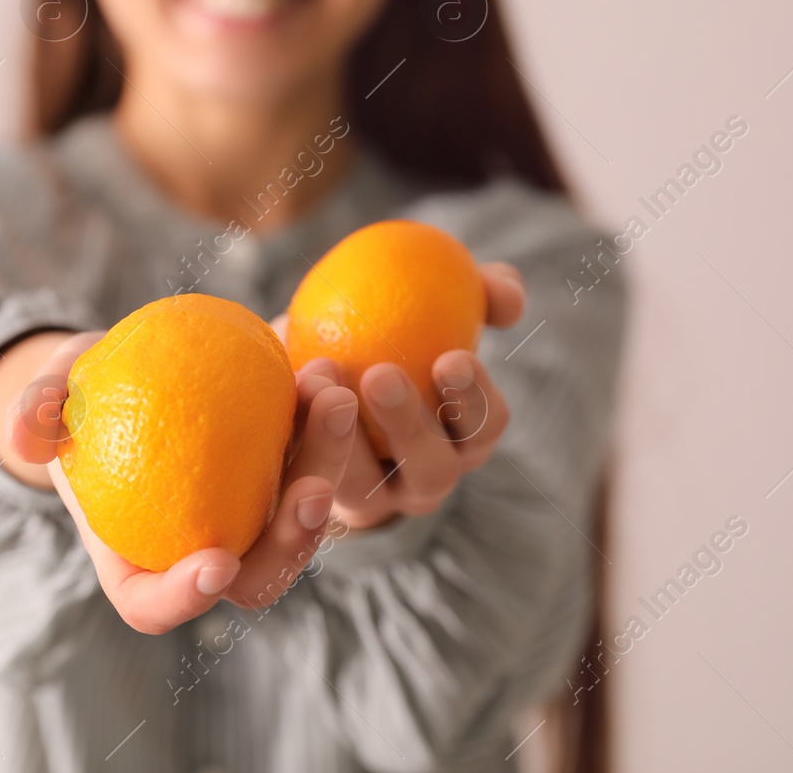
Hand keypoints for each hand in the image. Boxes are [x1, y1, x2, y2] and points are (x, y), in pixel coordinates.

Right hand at [8, 333, 358, 633]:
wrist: (125, 373)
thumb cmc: (74, 402)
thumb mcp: (44, 400)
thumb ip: (34, 413)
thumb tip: (26, 430)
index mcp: (137, 564)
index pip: (156, 605)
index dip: (186, 598)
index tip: (214, 562)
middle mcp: (205, 552)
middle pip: (258, 573)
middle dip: (293, 542)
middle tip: (310, 490)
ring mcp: (252, 515)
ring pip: (305, 513)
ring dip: (327, 462)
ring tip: (329, 398)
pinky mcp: (285, 467)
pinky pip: (315, 453)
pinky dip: (325, 417)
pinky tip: (327, 368)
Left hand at [286, 262, 523, 530]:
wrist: (317, 367)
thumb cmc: (394, 331)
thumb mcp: (436, 305)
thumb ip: (478, 291)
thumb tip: (508, 296)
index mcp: (465, 436)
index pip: (485, 428)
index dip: (474, 399)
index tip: (450, 357)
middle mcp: (423, 477)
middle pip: (431, 469)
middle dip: (409, 426)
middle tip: (379, 374)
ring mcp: (369, 498)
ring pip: (362, 487)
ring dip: (341, 436)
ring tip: (319, 375)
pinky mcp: (311, 501)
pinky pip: (304, 478)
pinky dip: (293, 433)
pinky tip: (284, 383)